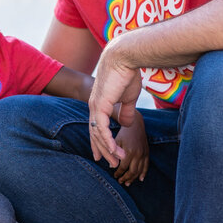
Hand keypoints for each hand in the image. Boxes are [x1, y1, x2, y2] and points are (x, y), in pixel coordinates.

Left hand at [88, 36, 143, 165]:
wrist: (124, 58)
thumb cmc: (127, 74)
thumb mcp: (128, 97)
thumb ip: (125, 111)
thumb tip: (125, 124)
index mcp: (99, 104)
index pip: (97, 127)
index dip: (100, 141)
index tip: (106, 154)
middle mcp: (94, 107)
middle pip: (95, 134)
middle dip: (103, 150)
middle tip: (111, 164)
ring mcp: (95, 107)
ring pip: (98, 135)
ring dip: (108, 149)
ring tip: (117, 161)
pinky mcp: (100, 106)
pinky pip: (102, 129)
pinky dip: (108, 142)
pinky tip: (115, 151)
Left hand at [109, 109, 148, 184]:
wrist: (135, 125)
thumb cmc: (123, 133)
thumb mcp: (116, 142)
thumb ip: (113, 154)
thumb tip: (111, 167)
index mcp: (129, 152)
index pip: (123, 167)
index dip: (118, 173)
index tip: (115, 176)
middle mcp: (137, 154)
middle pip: (132, 171)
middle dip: (126, 178)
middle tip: (120, 182)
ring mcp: (143, 154)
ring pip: (139, 170)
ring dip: (133, 178)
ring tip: (128, 183)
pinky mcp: (147, 153)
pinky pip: (146, 166)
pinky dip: (144, 173)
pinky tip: (141, 179)